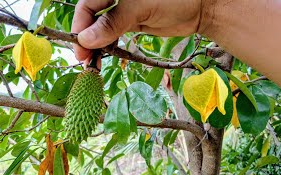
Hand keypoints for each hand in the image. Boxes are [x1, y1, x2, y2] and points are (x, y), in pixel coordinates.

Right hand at [72, 0, 201, 62]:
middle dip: (86, 39)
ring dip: (95, 45)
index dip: (80, 25)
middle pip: (91, 18)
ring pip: (101, 28)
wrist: (200, 8)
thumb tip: (85, 40)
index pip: (87, 5)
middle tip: (84, 61)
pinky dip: (108, 45)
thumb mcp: (140, 7)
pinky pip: (113, 34)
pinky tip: (104, 55)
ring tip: (92, 63)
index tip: (80, 47)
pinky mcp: (130, 22)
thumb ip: (113, 22)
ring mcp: (122, 10)